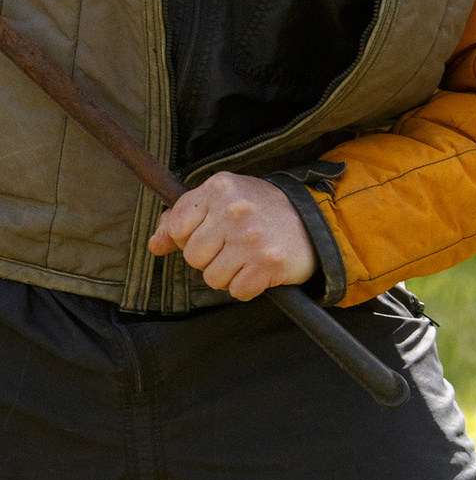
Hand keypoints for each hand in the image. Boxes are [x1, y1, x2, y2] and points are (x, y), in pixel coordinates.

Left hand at [147, 173, 316, 299]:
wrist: (316, 221)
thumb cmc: (262, 211)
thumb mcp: (221, 200)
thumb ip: (182, 218)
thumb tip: (156, 245)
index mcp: (218, 188)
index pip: (177, 227)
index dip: (189, 238)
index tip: (211, 235)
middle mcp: (233, 210)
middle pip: (193, 257)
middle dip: (210, 259)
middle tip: (233, 249)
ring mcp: (251, 238)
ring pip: (213, 278)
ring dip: (228, 276)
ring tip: (246, 260)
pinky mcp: (268, 263)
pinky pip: (238, 291)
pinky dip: (247, 287)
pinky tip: (259, 272)